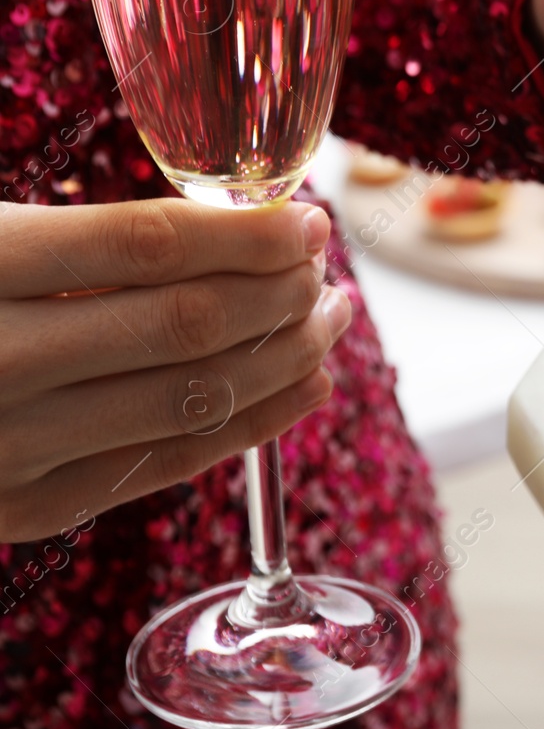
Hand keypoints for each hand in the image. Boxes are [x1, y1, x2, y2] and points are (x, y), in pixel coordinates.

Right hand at [0, 198, 350, 542]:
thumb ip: (90, 235)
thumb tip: (239, 227)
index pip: (148, 245)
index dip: (247, 233)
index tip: (308, 220)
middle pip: (186, 324)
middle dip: (281, 292)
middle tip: (324, 268)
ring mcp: (9, 447)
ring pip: (191, 398)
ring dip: (286, 356)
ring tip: (327, 317)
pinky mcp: (26, 508)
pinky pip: (166, 464)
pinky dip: (254, 423)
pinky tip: (304, 385)